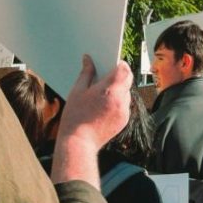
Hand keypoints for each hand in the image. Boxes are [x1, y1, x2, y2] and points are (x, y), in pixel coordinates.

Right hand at [52, 55, 132, 186]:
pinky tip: (103, 104)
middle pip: (127, 80)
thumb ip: (86, 73)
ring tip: (102, 91)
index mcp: (110, 89)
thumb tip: (88, 60)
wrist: (79, 143)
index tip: (112, 62)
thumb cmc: (75, 117)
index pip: (124, 69)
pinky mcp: (124, 120)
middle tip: (106, 74)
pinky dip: (117, 101)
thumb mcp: (77, 91)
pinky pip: (124, 105)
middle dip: (119, 75)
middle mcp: (121, 99)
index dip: (119, 64)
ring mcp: (125, 111)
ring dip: (118, 89)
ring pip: (126, 93)